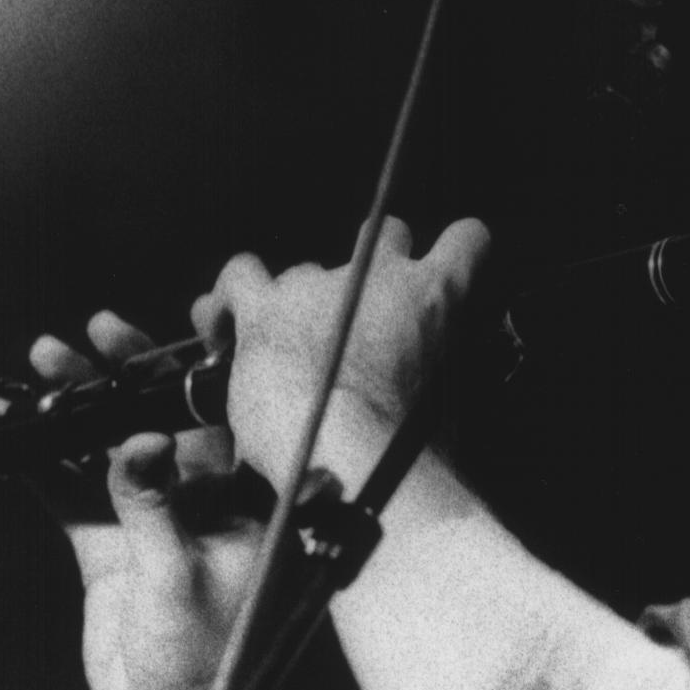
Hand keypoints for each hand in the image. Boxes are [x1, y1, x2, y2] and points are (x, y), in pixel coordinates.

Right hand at [30, 313, 269, 689]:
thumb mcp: (184, 575)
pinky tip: (4, 428)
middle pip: (160, 415)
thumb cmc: (209, 656)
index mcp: (244, 495)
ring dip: (75, 405)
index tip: (189, 316)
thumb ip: (158, 506)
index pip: (227, 411)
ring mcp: (151, 514)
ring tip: (41, 360)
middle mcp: (201, 494)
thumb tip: (143, 441)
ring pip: (110, 441)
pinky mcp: (106, 543)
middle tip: (93, 332)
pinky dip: (36, 458)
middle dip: (126, 372)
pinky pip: (68, 487)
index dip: (205, 362)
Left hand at [204, 216, 491, 493]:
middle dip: (373, 266)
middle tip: (357, 318)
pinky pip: (240, 274)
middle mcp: (381, 273)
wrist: (348, 454)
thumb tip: (418, 387)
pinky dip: (228, 299)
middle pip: (385, 235)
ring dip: (296, 302)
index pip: (468, 240)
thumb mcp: (444, 404)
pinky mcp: (264, 306)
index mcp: (437, 299)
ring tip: (277, 343)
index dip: (457, 252)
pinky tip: (221, 327)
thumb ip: (432, 372)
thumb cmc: (400, 445)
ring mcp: (320, 284)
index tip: (438, 271)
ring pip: (305, 270)